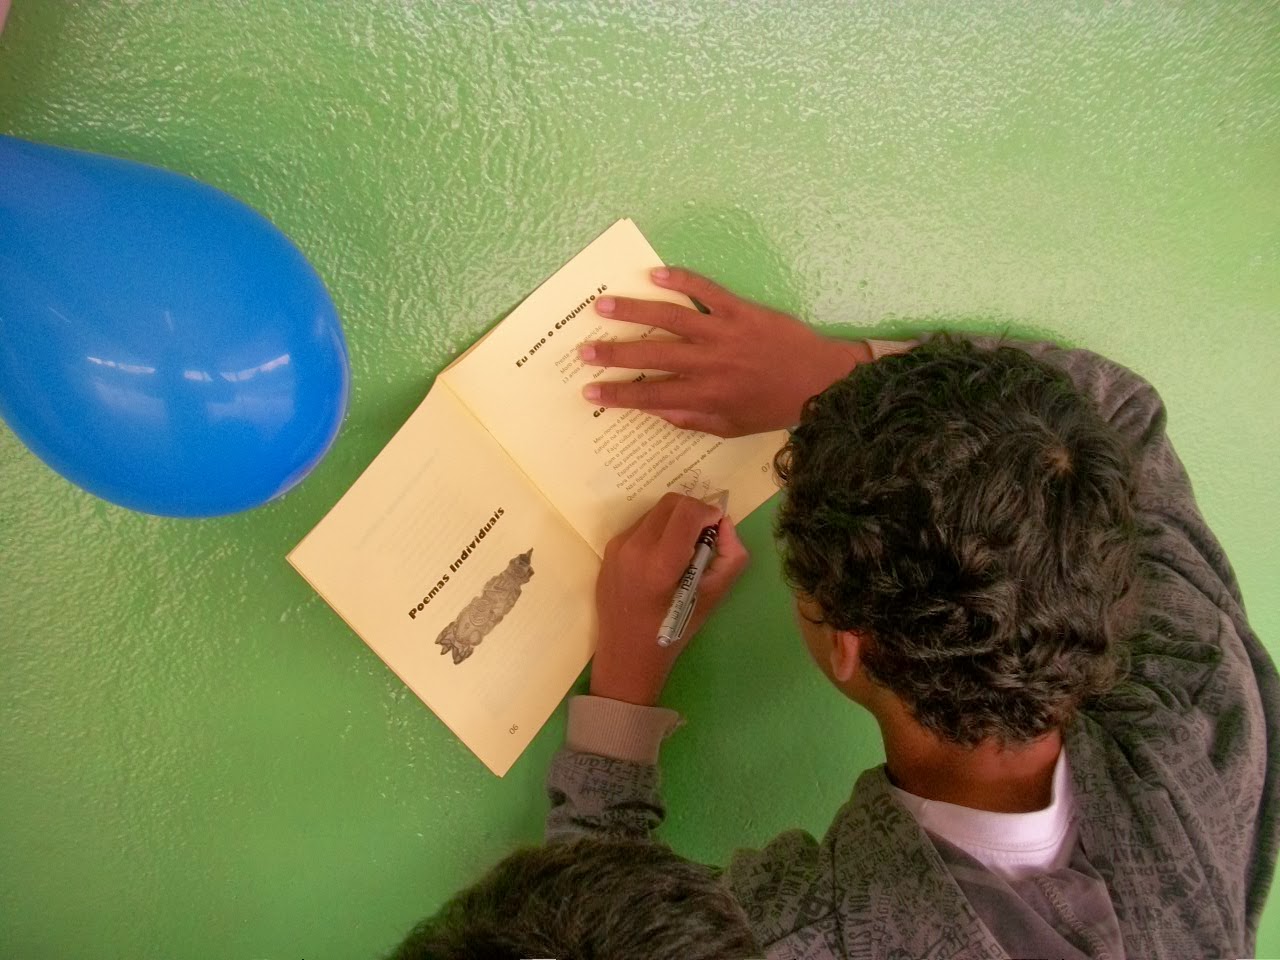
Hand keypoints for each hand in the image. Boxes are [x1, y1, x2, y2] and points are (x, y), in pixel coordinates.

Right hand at [579, 268, 870, 436]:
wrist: (821, 382)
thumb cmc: (773, 407)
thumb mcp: (732, 426)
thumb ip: (693, 419)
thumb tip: (657, 410)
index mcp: (706, 395)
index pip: (651, 396)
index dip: (618, 394)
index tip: (590, 391)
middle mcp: (709, 363)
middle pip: (652, 356)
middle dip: (614, 354)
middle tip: (583, 350)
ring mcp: (724, 332)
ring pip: (671, 318)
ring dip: (634, 311)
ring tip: (603, 306)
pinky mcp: (740, 309)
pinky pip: (706, 291)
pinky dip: (681, 280)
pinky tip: (655, 274)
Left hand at [590, 492, 749, 706]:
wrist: (627, 655)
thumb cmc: (673, 631)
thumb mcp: (712, 598)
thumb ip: (730, 558)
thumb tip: (726, 524)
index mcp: (659, 562)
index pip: (687, 511)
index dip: (709, 512)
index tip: (716, 529)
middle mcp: (633, 547)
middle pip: (671, 503)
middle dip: (693, 512)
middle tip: (703, 538)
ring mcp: (617, 546)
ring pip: (655, 512)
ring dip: (675, 521)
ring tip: (681, 552)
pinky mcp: (608, 550)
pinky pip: (640, 526)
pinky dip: (658, 531)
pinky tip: (661, 560)